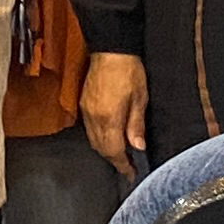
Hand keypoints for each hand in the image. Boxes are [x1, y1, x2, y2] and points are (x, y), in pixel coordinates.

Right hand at [81, 50, 148, 170]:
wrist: (110, 49)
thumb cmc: (129, 72)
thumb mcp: (140, 99)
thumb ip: (136, 125)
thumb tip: (138, 148)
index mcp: (108, 119)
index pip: (114, 151)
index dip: (123, 165)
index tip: (131, 174)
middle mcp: (93, 118)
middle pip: (101, 149)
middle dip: (114, 160)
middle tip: (128, 167)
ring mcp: (86, 111)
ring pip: (93, 141)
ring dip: (106, 150)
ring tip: (120, 155)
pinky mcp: (83, 104)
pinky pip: (90, 130)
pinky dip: (99, 139)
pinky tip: (109, 137)